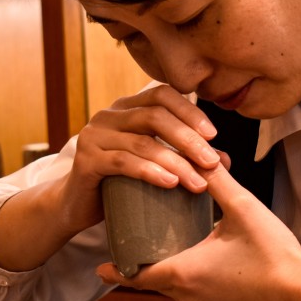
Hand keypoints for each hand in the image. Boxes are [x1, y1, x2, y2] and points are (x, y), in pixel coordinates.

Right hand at [61, 85, 226, 232]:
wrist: (76, 206)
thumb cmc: (120, 182)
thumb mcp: (155, 165)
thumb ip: (185, 157)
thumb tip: (224, 159)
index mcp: (126, 108)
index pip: (162, 94)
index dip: (190, 111)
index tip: (213, 134)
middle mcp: (108, 115)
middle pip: (155, 116)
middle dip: (188, 139)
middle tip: (212, 163)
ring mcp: (94, 136)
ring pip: (143, 142)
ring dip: (176, 163)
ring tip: (199, 183)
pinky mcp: (86, 160)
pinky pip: (123, 162)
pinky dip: (150, 172)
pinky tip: (170, 184)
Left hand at [96, 164, 300, 300]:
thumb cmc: (273, 254)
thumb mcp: (242, 209)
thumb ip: (216, 181)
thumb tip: (198, 153)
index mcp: (183, 273)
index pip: (136, 274)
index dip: (116, 269)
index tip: (99, 264)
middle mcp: (187, 298)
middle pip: (155, 281)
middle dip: (146, 262)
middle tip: (138, 240)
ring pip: (177, 289)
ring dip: (173, 270)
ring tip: (173, 245)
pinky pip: (197, 297)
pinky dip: (193, 280)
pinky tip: (207, 261)